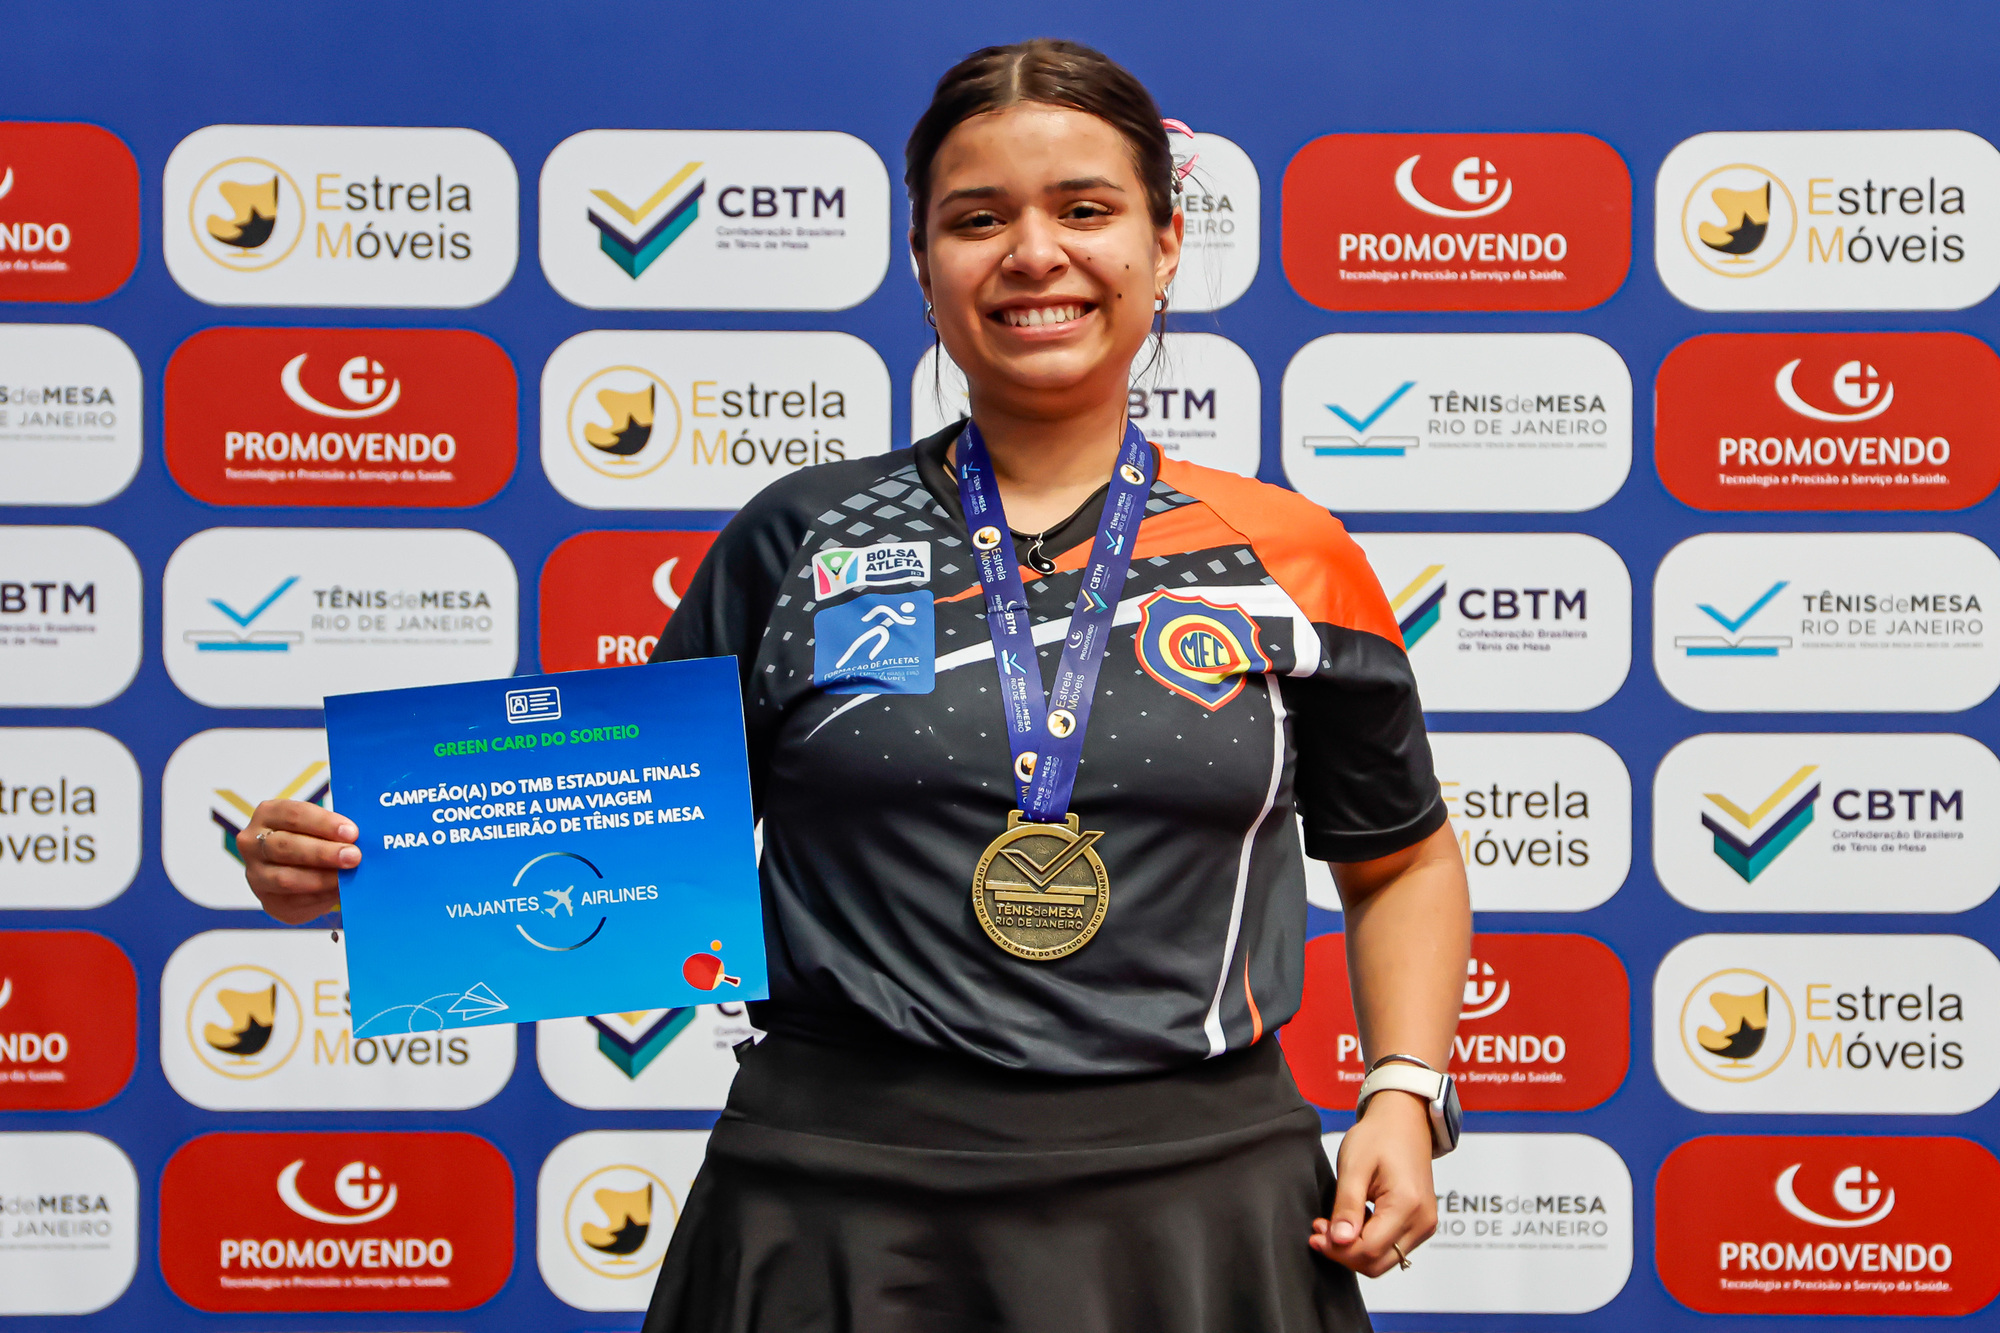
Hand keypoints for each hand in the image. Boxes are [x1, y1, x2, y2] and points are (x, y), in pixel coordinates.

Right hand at [238, 799, 358, 923]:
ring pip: (286, 878)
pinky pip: (294, 901)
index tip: (352, 832)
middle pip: (286, 846)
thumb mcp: (320, 827)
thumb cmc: (314, 839)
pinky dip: (320, 898)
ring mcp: (256, 874)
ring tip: (346, 878)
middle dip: (323, 853)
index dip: (324, 823)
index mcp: (269, 815)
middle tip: (354, 856)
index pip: (294, 815)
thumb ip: (335, 831)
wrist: (299, 869)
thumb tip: (360, 841)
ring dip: (321, 879)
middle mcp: (254, 843)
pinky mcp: (268, 901)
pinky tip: (339, 893)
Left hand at [1309, 1088, 1437, 1274]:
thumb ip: (1347, 1206)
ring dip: (1355, 1250)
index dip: (1337, 1250)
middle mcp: (1422, 1220)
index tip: (1315, 1235)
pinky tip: (1351, 1223)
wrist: (1404, 1121)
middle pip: (1378, 1263)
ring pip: (1385, 1259)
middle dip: (1344, 1253)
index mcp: (1407, 1205)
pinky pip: (1392, 1247)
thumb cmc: (1379, 1136)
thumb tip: (1339, 1241)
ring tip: (1332, 1226)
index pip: (1368, 1250)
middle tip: (1320, 1231)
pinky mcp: (1421, 1223)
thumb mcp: (1354, 1167)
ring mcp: (1424, 1224)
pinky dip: (1369, 1243)